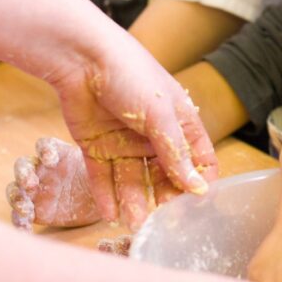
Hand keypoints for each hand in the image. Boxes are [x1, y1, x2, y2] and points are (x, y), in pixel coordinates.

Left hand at [43, 37, 217, 229]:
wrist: (82, 57)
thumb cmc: (131, 75)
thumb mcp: (160, 115)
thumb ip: (175, 152)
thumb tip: (198, 187)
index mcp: (179, 123)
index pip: (197, 159)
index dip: (199, 182)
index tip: (198, 207)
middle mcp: (154, 136)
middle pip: (164, 175)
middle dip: (164, 198)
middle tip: (162, 223)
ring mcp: (125, 143)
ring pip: (133, 180)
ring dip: (134, 202)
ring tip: (133, 224)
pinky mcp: (97, 147)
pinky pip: (104, 177)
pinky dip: (106, 196)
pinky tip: (110, 214)